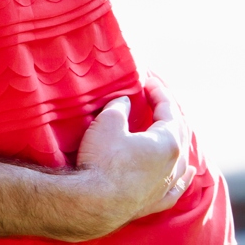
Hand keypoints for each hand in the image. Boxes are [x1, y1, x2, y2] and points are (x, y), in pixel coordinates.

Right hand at [67, 76, 193, 237]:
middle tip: (155, 100)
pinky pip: (177, 185)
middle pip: (179, 133)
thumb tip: (124, 102)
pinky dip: (182, 175)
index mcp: (167, 142)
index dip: (159, 93)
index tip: (149, 81)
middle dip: (168, 114)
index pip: (169, 111)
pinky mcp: (157, 201)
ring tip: (167, 130)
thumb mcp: (107, 123)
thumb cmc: (103, 160)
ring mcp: (167, 184)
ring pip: (181, 159)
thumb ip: (119, 108)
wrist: (96, 201)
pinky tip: (187, 171)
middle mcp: (174, 164)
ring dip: (174, 140)